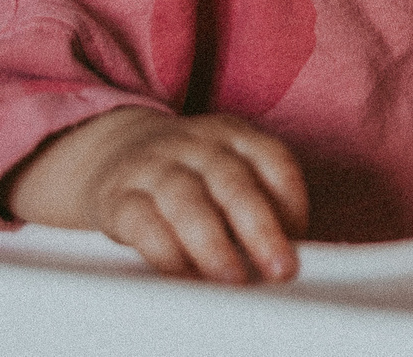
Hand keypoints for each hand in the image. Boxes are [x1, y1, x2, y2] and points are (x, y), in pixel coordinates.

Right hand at [4, 106, 307, 282]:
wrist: (113, 151)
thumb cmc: (191, 176)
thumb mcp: (227, 172)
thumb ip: (257, 203)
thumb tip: (285, 255)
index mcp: (234, 135)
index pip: (272, 158)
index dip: (291, 199)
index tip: (299, 236)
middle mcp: (196, 145)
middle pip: (232, 182)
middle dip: (261, 228)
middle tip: (279, 269)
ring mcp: (154, 168)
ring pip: (186, 200)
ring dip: (213, 243)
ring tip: (232, 278)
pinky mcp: (117, 198)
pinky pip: (141, 222)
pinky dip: (165, 250)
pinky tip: (183, 272)